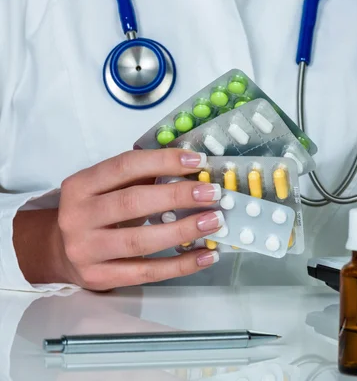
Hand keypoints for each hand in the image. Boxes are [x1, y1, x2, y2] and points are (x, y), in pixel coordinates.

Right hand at [14, 149, 222, 289]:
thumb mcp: (106, 188)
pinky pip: (147, 272)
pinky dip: (181, 264)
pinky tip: (206, 255)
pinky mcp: (100, 277)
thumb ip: (140, 177)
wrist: (59, 251)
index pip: (125, 166)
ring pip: (140, 241)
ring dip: (183, 230)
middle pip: (133, 202)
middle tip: (212, 193)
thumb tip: (192, 168)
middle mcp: (78, 216)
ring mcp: (86, 250)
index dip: (163, 161)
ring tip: (214, 222)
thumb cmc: (96, 212)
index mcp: (81, 185)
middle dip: (178, 196)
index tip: (197, 161)